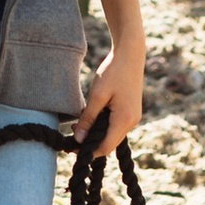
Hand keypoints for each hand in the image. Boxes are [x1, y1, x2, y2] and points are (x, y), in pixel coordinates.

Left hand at [77, 0, 144, 155]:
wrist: (131, 53)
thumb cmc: (113, 71)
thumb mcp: (97, 95)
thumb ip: (88, 118)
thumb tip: (79, 139)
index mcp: (124, 120)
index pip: (105, 147)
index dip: (88, 151)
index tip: (71, 148)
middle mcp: (132, 122)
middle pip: (109, 143)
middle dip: (91, 143)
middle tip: (71, 136)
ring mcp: (133, 117)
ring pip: (112, 135)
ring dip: (96, 133)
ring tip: (78, 125)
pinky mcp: (131, 111)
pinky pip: (115, 126)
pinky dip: (103, 126)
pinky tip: (91, 117)